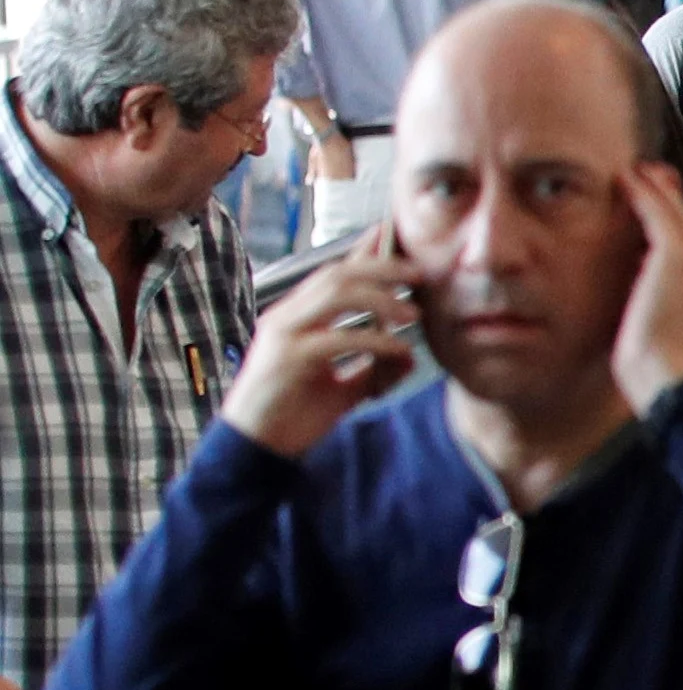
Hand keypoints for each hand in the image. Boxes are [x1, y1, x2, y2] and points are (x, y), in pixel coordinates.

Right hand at [221, 228, 420, 455]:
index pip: (333, 274)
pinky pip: (336, 338)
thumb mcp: (344, 388)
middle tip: (418, 274)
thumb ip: (373, 369)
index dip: (366, 254)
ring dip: (380, 298)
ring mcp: (283, 334)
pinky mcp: (287, 358)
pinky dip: (372, 340)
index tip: (397, 240)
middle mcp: (286, 317)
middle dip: (381, 268)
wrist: (256, 449)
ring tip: (412, 313)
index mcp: (296, 317)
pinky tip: (397, 349)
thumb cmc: (295, 417)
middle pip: (336, 274)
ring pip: (334, 293)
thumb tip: (410, 358)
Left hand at [612, 164, 682, 413]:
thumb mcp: (660, 337)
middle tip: (652, 176)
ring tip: (638, 170)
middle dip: (670, 199)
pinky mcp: (674, 257)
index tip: (659, 208)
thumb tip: (641, 310)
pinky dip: (643, 192)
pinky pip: (658, 213)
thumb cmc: (657, 370)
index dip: (675, 224)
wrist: (668, 377)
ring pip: (676, 214)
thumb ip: (657, 314)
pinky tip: (625, 177)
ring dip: (656, 189)